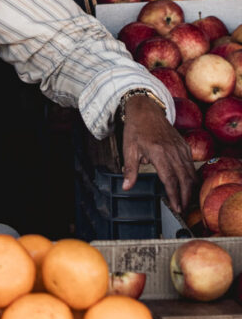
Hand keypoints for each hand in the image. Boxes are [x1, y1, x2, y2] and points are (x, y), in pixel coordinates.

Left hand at [121, 95, 195, 213]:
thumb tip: (126, 187)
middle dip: (185, 196)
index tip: (176, 207)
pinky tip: (188, 185)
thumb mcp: (129, 149)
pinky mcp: (184, 145)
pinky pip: (191, 164)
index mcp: (158, 152)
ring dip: (190, 189)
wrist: (146, 109)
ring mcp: (180, 147)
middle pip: (185, 179)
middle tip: (182, 209)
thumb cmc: (136, 129)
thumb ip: (130, 170)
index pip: (170, 179)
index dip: (174, 195)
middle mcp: (173, 151)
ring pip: (191, 173)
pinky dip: (192, 176)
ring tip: (186, 201)